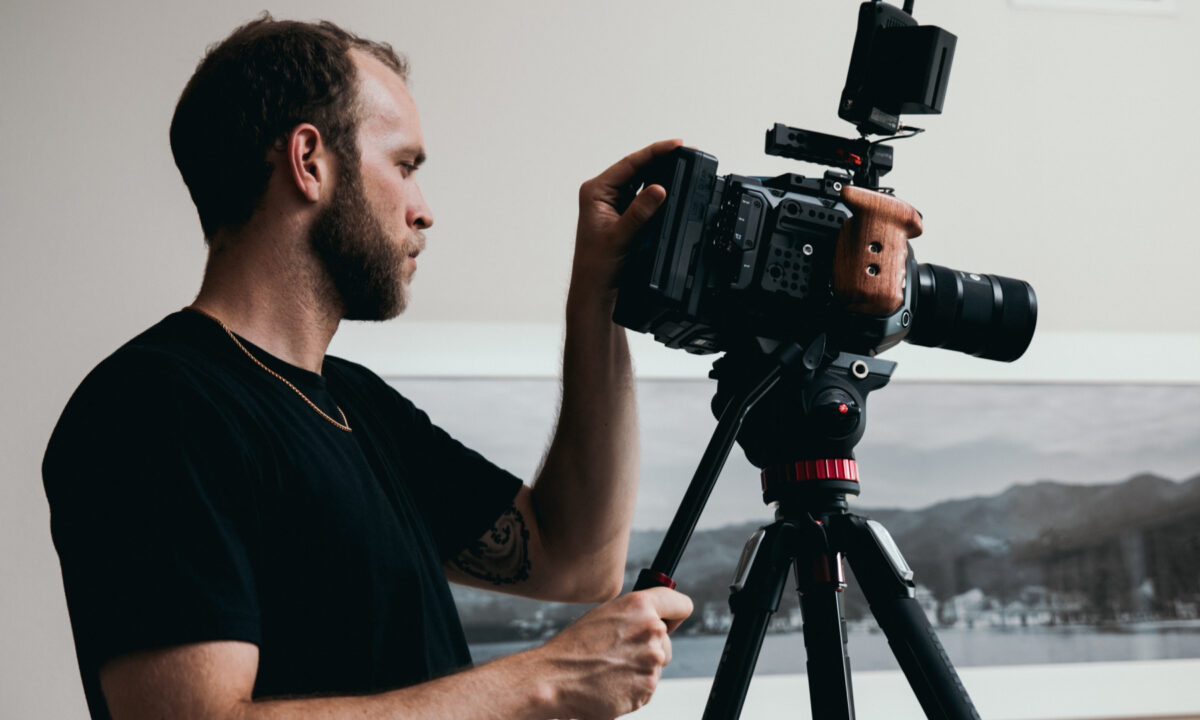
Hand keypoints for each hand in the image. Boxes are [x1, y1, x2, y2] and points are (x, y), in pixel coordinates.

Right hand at [529, 587, 692, 719]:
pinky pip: (647, 685)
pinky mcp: (647, 687)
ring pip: (656, 664)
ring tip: (609, 668)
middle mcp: (651, 630)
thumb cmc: (573, 647)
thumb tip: (655, 619)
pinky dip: (633, 687)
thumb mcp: (605, 614)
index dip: (675, 614)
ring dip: (639, 667)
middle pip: (667, 640)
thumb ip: (635, 613)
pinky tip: (611, 682)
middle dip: (649, 646)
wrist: (554, 679)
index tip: (671, 620)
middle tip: (619, 652)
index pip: (681, 605)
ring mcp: (651, 660)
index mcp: (640, 606)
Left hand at [570, 139, 683, 307]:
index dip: (655, 152)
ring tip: (683, 164)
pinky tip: (673, 188)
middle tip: (686, 151)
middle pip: (637, 168)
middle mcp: (603, 194)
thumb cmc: (597, 266)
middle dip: (661, 160)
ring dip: (661, 174)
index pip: (630, 164)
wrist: (595, 291)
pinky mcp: (623, 215)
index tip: (676, 144)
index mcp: (595, 191)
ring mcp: (614, 204)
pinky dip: (659, 193)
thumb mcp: (621, 236)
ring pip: (642, 181)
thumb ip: (640, 212)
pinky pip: (644, 197)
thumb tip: (659, 189)